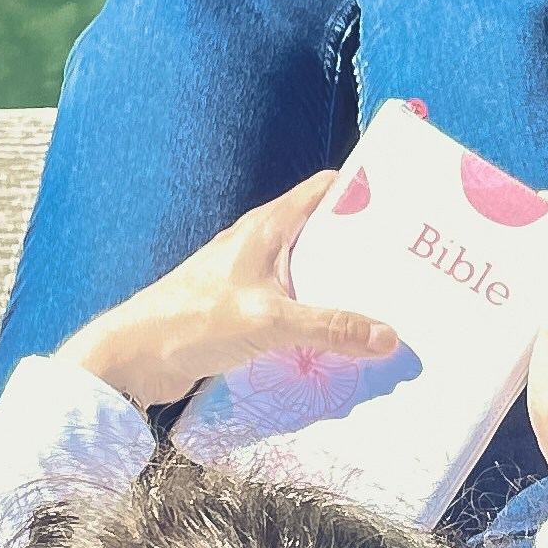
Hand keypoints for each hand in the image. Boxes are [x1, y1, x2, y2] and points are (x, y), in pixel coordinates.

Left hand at [55, 170, 398, 407]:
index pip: (327, 189)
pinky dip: (321, 322)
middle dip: (368, 250)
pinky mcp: (246, 313)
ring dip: (346, 292)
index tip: (409, 203)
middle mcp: (264, 246)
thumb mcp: (268, 320)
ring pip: (314, 277)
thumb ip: (329, 327)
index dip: (368, 189)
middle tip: (415, 269)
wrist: (132, 358)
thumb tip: (388, 336)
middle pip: (328, 236)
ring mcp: (255, 280)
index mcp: (268, 227)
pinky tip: (346, 346)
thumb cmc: (191, 321)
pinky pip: (297, 311)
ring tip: (393, 310)